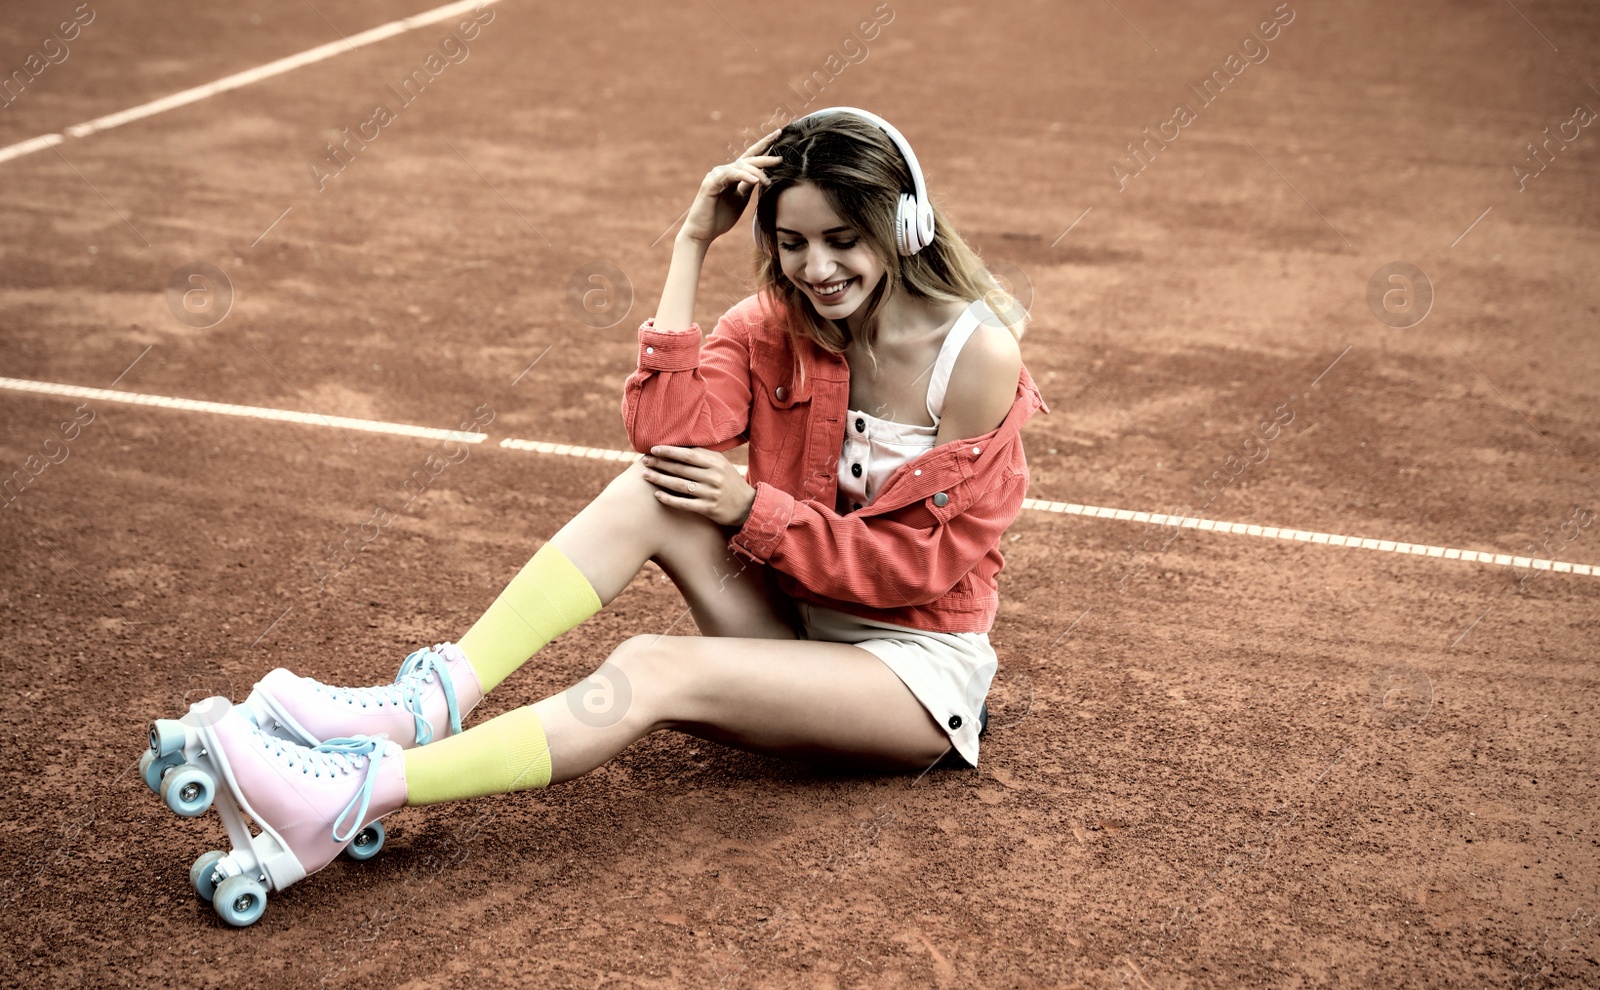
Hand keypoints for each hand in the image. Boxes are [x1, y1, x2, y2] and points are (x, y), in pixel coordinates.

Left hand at [640, 445, 755, 526]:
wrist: (747, 505)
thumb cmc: (728, 481)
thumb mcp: (720, 464)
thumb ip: (702, 455)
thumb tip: (678, 446)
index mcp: (716, 462)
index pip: (688, 454)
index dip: (669, 451)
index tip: (653, 449)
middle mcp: (713, 476)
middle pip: (681, 469)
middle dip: (660, 464)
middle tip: (645, 461)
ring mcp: (711, 493)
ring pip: (680, 485)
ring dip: (660, 479)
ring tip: (646, 475)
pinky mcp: (709, 508)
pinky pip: (685, 503)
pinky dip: (669, 499)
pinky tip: (657, 495)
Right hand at [678, 129, 784, 244]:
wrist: (703, 232)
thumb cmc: (721, 217)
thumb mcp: (741, 199)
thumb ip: (749, 185)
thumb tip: (763, 175)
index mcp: (734, 174)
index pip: (751, 156)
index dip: (764, 145)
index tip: (779, 134)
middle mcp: (725, 171)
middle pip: (748, 159)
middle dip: (765, 157)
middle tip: (780, 158)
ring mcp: (717, 175)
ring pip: (741, 166)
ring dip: (757, 172)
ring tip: (768, 181)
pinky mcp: (711, 183)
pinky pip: (730, 175)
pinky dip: (743, 176)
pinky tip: (755, 181)